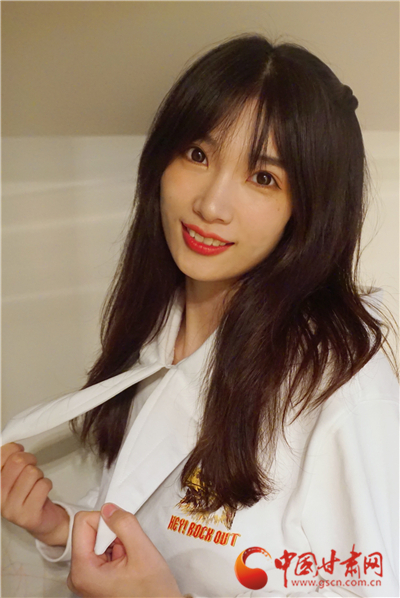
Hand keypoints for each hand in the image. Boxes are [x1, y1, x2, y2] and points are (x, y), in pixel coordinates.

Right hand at [1, 442, 68, 545]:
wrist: (42, 520)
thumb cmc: (27, 492)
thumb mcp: (13, 475)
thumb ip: (8, 459)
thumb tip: (12, 446)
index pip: (0, 456)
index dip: (13, 449)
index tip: (18, 452)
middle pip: (18, 462)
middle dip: (30, 460)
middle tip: (31, 469)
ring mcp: (11, 508)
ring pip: (32, 472)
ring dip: (39, 475)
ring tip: (36, 483)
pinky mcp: (27, 516)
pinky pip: (43, 485)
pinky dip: (47, 484)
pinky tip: (41, 492)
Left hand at [67, 503, 183, 596]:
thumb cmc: (152, 594)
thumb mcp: (142, 552)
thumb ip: (124, 524)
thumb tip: (109, 508)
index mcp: (82, 571)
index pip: (82, 522)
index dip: (106, 521)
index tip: (121, 534)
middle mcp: (78, 575)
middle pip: (88, 530)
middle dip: (112, 534)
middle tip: (128, 551)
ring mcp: (85, 577)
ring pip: (96, 538)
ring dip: (116, 543)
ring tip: (129, 560)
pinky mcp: (93, 577)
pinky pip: (101, 549)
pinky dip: (117, 551)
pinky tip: (127, 564)